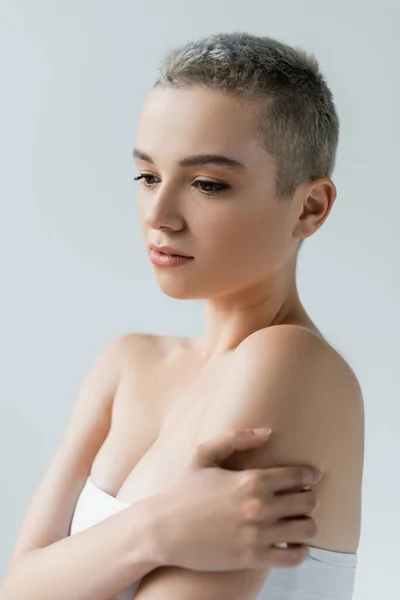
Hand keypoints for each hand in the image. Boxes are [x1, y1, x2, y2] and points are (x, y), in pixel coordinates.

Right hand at [153, 428, 321, 571]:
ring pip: (307, 530)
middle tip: (303, 500)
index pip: (299, 476)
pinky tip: (292, 544)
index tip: (311, 478)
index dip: (310, 476)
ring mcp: (257, 534)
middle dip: (310, 499)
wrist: (161, 530)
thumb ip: (237, 438)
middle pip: (309, 502)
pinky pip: (293, 557)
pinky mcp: (252, 558)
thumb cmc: (181, 491)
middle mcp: (259, 506)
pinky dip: (300, 551)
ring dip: (307, 524)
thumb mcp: (203, 455)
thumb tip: (268, 432)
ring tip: (298, 522)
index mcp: (251, 479)